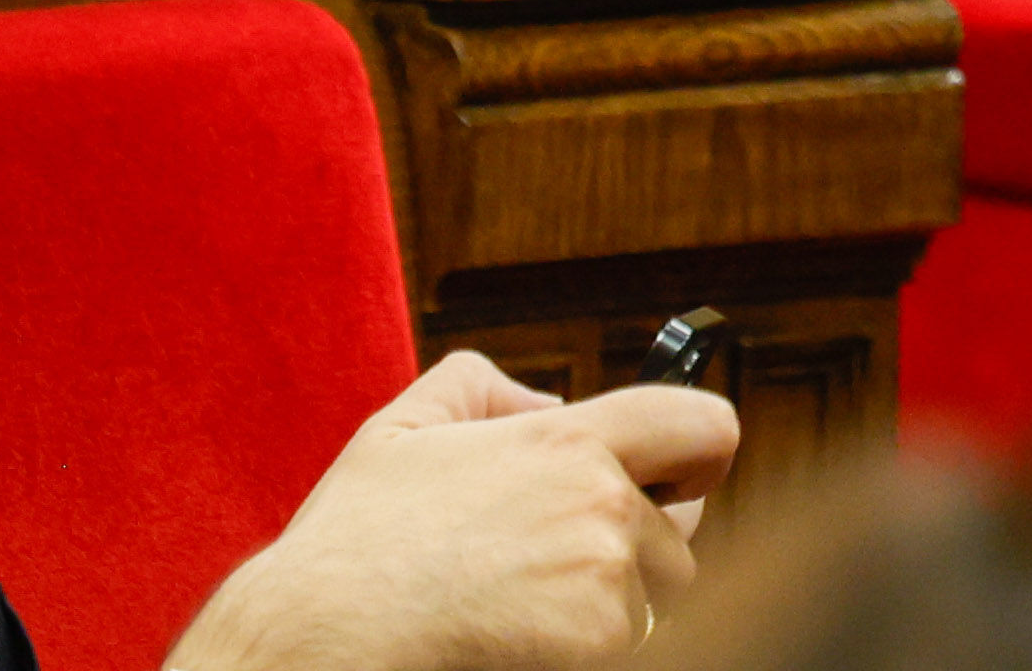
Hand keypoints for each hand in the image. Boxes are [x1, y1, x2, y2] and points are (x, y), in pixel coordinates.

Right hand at [166, 350, 732, 670]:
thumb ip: (482, 386)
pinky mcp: (596, 647)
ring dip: (609, 603)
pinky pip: (623, 646)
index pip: (706, 427)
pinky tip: (515, 637)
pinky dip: (582, 646)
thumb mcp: (405, 428)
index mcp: (571, 442)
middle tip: (560, 561)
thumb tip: (546, 401)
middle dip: (636, 547)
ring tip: (520, 602)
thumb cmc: (357, 542)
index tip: (680, 474)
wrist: (324, 640)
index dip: (699, 453)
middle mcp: (604, 507)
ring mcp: (604, 582)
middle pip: (680, 535)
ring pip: (652, 598)